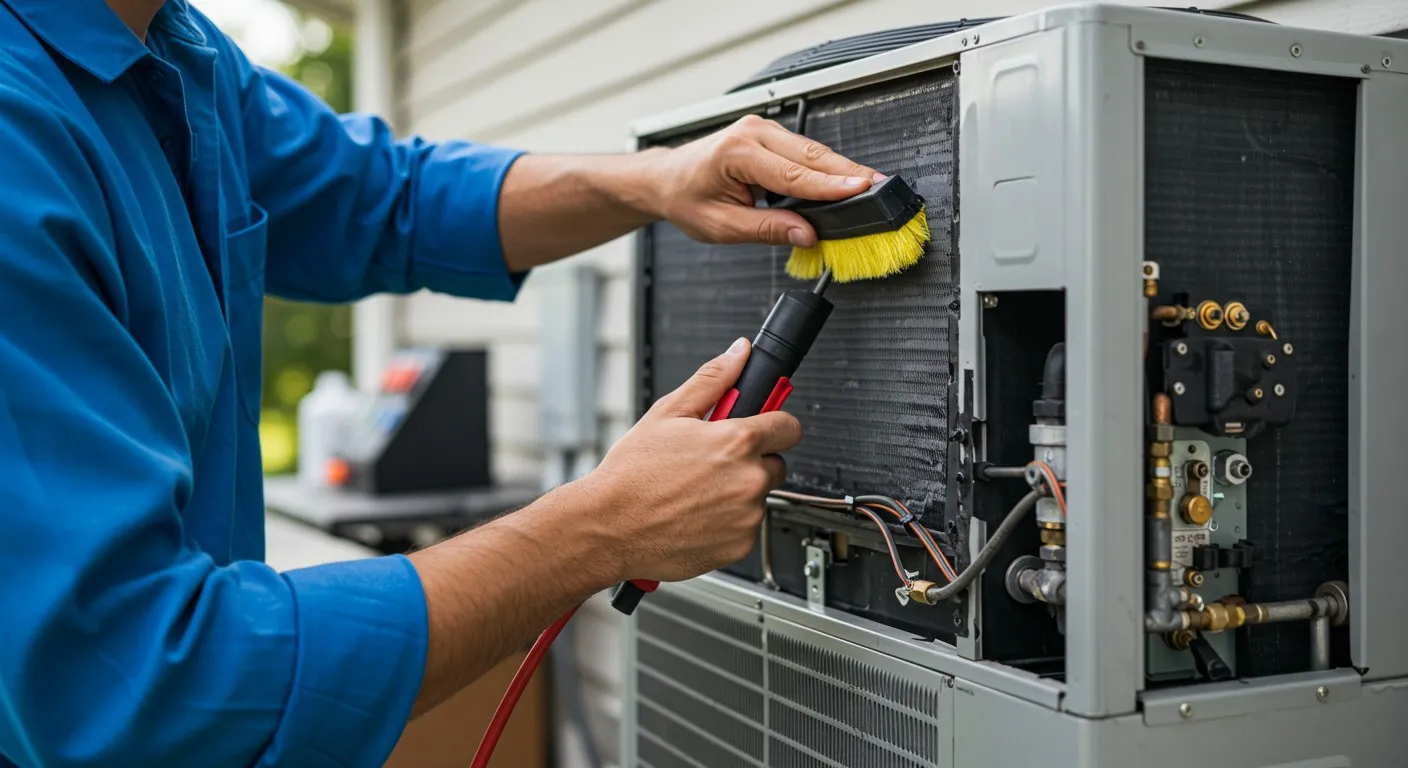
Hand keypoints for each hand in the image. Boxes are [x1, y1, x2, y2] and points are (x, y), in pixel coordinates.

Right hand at [583, 338, 801, 582]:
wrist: (609, 527)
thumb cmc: (632, 473)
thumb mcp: (668, 412)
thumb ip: (713, 379)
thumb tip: (738, 354)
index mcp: (738, 441)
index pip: (789, 427)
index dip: (773, 424)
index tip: (762, 429)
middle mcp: (749, 480)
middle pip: (775, 464)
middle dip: (751, 462)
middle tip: (713, 464)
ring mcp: (746, 517)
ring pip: (758, 497)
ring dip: (737, 494)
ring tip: (696, 492)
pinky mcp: (739, 547)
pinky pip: (745, 528)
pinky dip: (727, 523)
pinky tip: (696, 516)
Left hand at [646, 115, 882, 247]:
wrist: (666, 180)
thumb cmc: (686, 198)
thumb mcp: (721, 226)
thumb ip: (766, 230)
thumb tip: (805, 234)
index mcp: (737, 153)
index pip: (794, 173)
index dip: (830, 185)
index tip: (861, 190)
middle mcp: (753, 132)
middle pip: (812, 155)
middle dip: (849, 173)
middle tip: (881, 188)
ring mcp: (763, 129)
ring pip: (813, 150)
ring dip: (841, 169)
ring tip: (869, 187)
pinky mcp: (770, 135)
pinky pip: (805, 151)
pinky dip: (825, 167)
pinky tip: (844, 181)